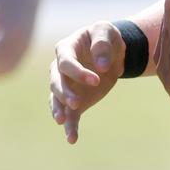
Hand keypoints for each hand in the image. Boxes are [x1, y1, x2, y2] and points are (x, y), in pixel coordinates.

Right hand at [49, 21, 125, 143]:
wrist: (112, 51)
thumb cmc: (106, 36)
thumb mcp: (106, 31)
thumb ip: (102, 45)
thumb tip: (101, 66)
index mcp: (66, 49)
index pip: (66, 62)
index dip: (78, 72)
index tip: (97, 80)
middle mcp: (60, 68)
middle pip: (56, 82)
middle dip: (64, 93)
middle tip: (77, 102)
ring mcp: (66, 86)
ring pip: (57, 100)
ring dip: (60, 109)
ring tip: (62, 121)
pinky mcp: (76, 100)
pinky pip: (70, 115)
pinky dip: (70, 126)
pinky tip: (72, 139)